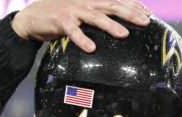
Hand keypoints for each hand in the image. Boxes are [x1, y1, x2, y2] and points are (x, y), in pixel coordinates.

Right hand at [11, 0, 151, 51]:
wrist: (32, 17)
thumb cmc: (62, 17)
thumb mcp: (82, 13)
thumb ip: (99, 16)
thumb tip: (120, 28)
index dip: (134, 5)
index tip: (149, 14)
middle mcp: (85, 1)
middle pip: (111, 5)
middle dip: (130, 12)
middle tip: (146, 21)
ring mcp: (73, 10)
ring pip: (96, 16)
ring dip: (111, 25)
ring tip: (124, 34)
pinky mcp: (61, 20)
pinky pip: (73, 31)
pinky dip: (82, 39)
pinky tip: (91, 48)